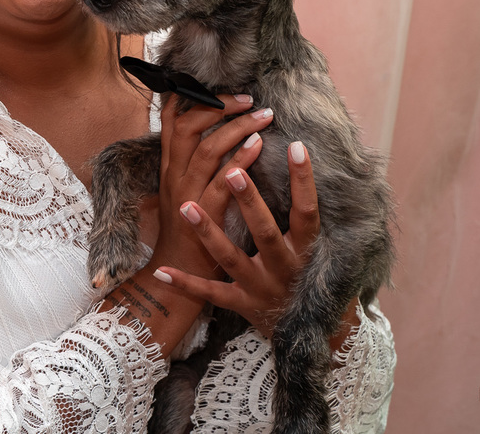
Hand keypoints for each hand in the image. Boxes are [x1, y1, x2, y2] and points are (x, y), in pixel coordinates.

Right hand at [146, 97, 274, 283]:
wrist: (177, 270)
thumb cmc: (187, 229)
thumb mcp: (183, 189)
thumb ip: (193, 163)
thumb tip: (214, 132)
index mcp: (170, 169)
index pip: (172, 122)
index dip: (193, 99)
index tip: (217, 86)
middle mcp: (175, 178)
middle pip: (189, 129)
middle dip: (218, 107)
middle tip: (248, 98)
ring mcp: (188, 196)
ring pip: (207, 151)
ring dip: (235, 128)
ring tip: (261, 116)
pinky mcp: (204, 217)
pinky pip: (221, 183)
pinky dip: (240, 160)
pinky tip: (258, 146)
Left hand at [153, 140, 357, 345]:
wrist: (309, 333)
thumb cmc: (310, 274)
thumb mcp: (317, 246)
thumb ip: (307, 212)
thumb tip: (304, 156)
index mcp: (307, 249)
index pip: (307, 210)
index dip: (304, 180)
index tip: (297, 145)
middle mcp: (285, 268)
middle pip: (265, 231)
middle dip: (249, 201)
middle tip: (232, 171)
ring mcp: (260, 287)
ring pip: (230, 256)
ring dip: (207, 231)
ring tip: (185, 206)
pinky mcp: (241, 304)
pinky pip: (210, 293)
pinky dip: (185, 283)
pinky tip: (161, 270)